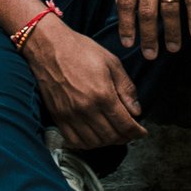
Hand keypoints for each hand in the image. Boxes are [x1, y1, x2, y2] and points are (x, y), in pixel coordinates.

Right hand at [24, 16, 143, 148]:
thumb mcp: (112, 63)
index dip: (137, 132)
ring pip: (94, 143)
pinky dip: (87, 144)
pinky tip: (94, 136)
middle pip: (111, 136)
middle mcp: (86, 109)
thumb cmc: (81, 50)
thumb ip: (126, 89)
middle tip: (129, 132)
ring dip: (107, 142)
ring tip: (113, 134)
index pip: (125, 124)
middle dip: (125, 138)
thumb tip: (136, 111)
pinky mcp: (58, 117)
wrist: (49, 47)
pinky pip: (74, 141)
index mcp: (102, 94)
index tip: (142, 132)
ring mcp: (70, 115)